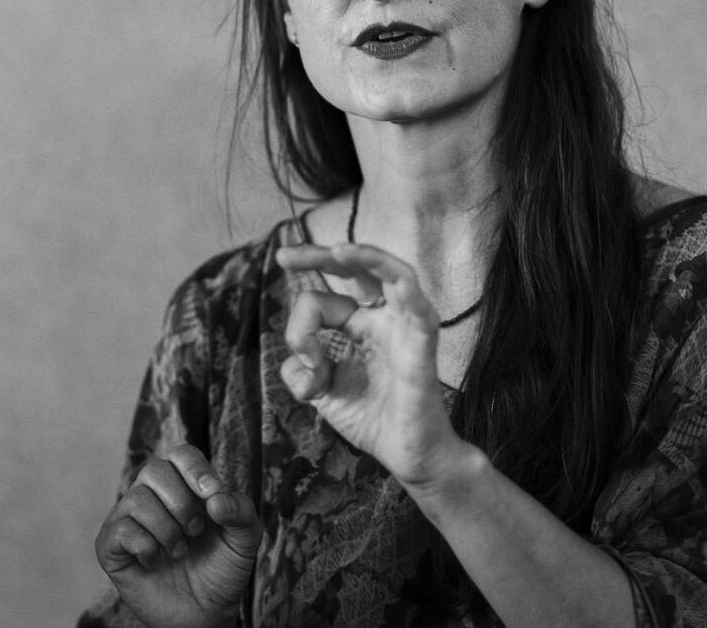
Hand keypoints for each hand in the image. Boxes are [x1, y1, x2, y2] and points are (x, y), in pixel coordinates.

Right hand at [95, 444, 261, 627]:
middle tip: (195, 531)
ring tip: (179, 550)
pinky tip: (155, 561)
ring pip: (137, 499)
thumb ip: (241, 512)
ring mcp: (129, 518)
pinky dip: (145, 546)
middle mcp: (153, 494)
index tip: (211, 493)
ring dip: (166, 529)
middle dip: (182, 503)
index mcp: (184, 484)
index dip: (194, 468)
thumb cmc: (221, 569)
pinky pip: (120, 530)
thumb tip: (216, 499)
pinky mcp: (111, 546)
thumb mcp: (245, 539)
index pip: (182, 454)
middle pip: (155, 470)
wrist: (205, 614)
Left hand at [276, 242, 461, 487]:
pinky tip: (380, 270)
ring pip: (391, 272)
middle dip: (319, 254)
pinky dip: (397, 279)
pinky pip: (415, 302)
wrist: (408, 456)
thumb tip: (296, 357)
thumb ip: (300, 371)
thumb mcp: (322, 393)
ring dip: (364, 256)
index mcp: (361, 324)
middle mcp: (384, 316)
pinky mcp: (422, 340)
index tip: (306, 362)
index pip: (324, 300)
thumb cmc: (373, 420)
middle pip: (356, 268)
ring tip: (335, 250)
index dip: (302, 327)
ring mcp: (405, 325)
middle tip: (284, 256)